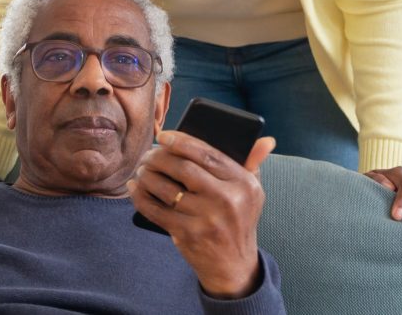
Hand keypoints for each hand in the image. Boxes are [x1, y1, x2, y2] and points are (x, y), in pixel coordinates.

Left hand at [128, 132, 276, 299]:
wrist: (233, 265)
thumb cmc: (239, 220)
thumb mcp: (253, 193)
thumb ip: (254, 163)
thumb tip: (266, 139)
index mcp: (243, 184)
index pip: (208, 154)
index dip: (182, 141)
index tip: (164, 136)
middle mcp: (226, 200)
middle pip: (183, 168)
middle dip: (159, 157)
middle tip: (149, 154)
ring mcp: (206, 219)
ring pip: (166, 188)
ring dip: (147, 175)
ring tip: (142, 169)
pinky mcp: (187, 234)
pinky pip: (156, 210)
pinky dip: (141, 196)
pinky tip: (136, 187)